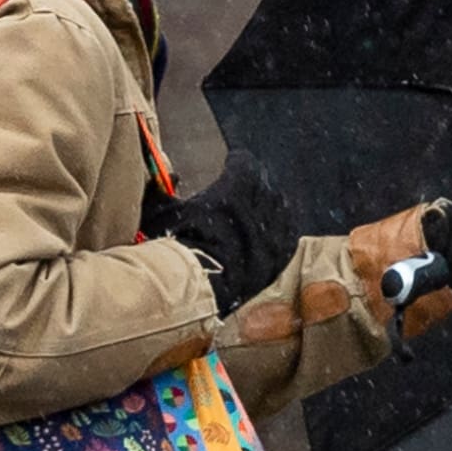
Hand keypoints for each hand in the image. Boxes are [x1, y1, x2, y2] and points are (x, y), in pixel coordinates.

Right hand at [143, 158, 302, 314]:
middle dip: (254, 183)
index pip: (244, 162)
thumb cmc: (178, 246)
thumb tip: (174, 176)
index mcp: (235, 188)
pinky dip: (281, 230)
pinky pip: (288, 235)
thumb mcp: (162, 212)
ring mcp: (275, 233)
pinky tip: (271, 231)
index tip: (232, 162)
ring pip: (280, 208)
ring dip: (270, 205)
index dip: (237, 162)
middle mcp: (261, 206)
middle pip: (265, 184)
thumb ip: (163, 189)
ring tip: (257, 208)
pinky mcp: (280, 257)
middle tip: (243, 187)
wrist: (199, 288)